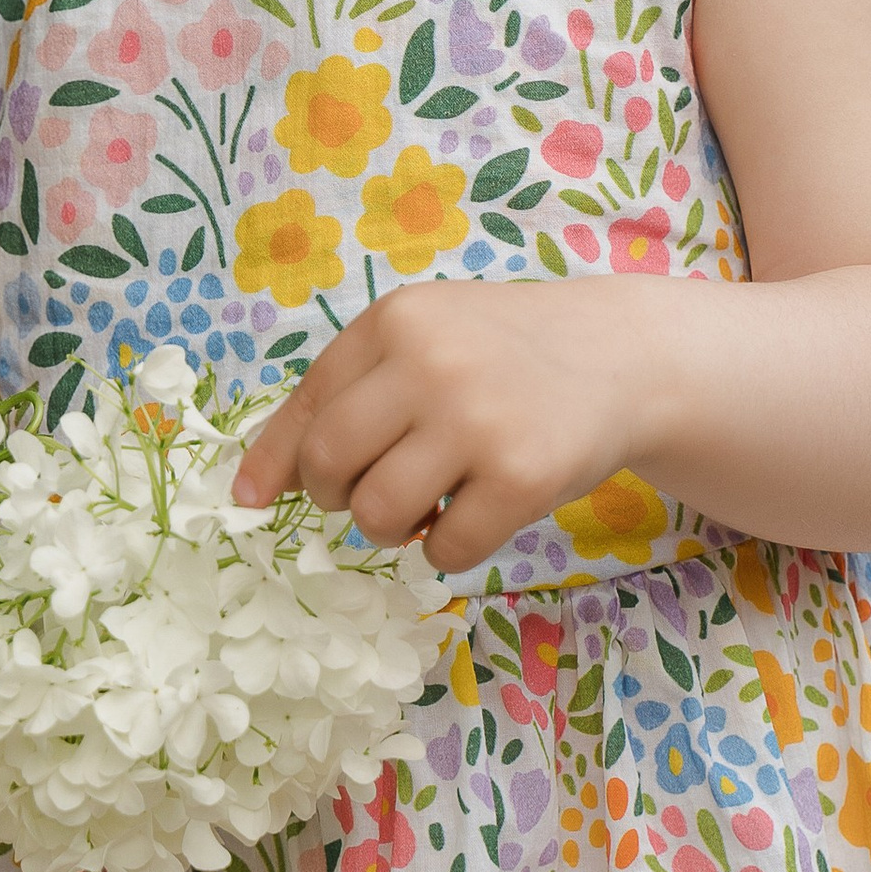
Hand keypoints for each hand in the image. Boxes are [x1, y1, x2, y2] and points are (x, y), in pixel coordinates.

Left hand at [232, 283, 663, 575]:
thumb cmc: (501, 353)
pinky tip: (475, 513)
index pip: (307, 406)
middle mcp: (429, 364)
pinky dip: (448, 548)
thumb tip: (251, 490)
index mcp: (395, 322)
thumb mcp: (422, 341)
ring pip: (378, 515)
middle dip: (336, 496)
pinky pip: (446, 549)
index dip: (278, 462)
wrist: (618, 356)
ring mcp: (477, 421)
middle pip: (328, 466)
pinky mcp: (523, 477)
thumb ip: (344, 396)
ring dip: (390, 527)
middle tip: (371, 492)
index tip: (254, 500)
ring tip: (426, 503)